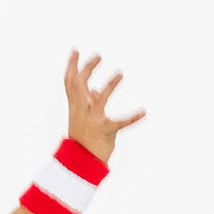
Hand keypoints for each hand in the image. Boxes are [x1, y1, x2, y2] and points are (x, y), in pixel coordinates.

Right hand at [65, 49, 145, 163]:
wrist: (81, 163)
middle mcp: (82, 110)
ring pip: (100, 101)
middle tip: (99, 55)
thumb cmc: (84, 137)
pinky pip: (120, 123)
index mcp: (76, 106)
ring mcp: (93, 120)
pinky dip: (132, 117)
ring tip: (121, 73)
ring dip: (110, 86)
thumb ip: (88, 101)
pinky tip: (144, 112)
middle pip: (79, 86)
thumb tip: (94, 88)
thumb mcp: (82, 118)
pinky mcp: (105, 130)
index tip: (75, 50)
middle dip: (87, 69)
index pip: (70, 82)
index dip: (71, 66)